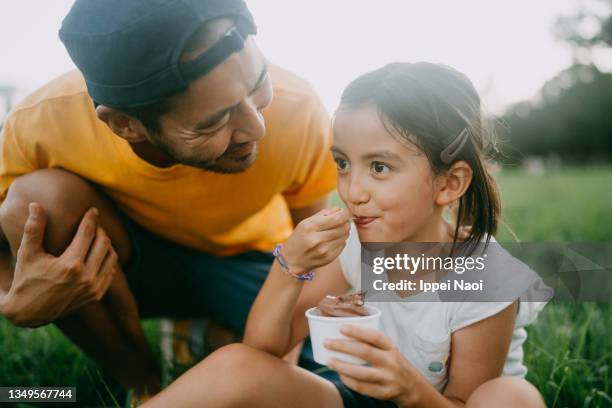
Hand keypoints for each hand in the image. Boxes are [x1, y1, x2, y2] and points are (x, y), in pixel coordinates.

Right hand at [3, 203, 117, 326]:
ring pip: (111, 256)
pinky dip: (108, 259)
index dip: (91, 219)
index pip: (88, 233)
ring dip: (106, 244)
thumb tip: (36, 205)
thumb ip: (34, 228)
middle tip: (93, 223)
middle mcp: (85, 277)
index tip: (93, 210)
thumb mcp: (27, 254)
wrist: (28, 312)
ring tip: (96, 237)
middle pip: (103, 243)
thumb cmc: (26, 279)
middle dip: (100, 230)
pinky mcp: (96, 295)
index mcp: (70, 265)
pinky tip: (99, 253)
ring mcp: (93, 288)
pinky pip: (110, 271)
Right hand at [282, 207, 349, 272]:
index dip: (345, 214)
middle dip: (346, 222)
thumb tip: (339, 209)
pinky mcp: (328, 258)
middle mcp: (317, 239)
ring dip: (344, 231)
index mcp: (310, 227)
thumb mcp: (306, 222)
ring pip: (344, 237)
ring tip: (336, 230)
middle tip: (342, 221)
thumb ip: (323, 214)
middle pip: (343, 228)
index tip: (345, 212)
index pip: (337, 219)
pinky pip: (342, 245)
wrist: (292, 260)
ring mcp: (323, 250)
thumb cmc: (299, 238)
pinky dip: (341, 241)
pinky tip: (332, 240)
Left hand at [325, 325, 422, 406]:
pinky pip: (363, 387)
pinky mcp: (384, 393)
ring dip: (342, 366)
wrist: (412, 387)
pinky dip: (349, 381)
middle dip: (343, 346)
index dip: (357, 331)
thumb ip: (372, 343)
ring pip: (361, 373)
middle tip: (327, 343)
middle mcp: (391, 362)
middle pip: (365, 352)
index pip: (375, 336)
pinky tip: (340, 375)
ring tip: (329, 361)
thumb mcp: (389, 350)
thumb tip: (341, 333)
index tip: (341, 328)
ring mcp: (388, 378)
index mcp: (392, 347)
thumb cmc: (392, 363)